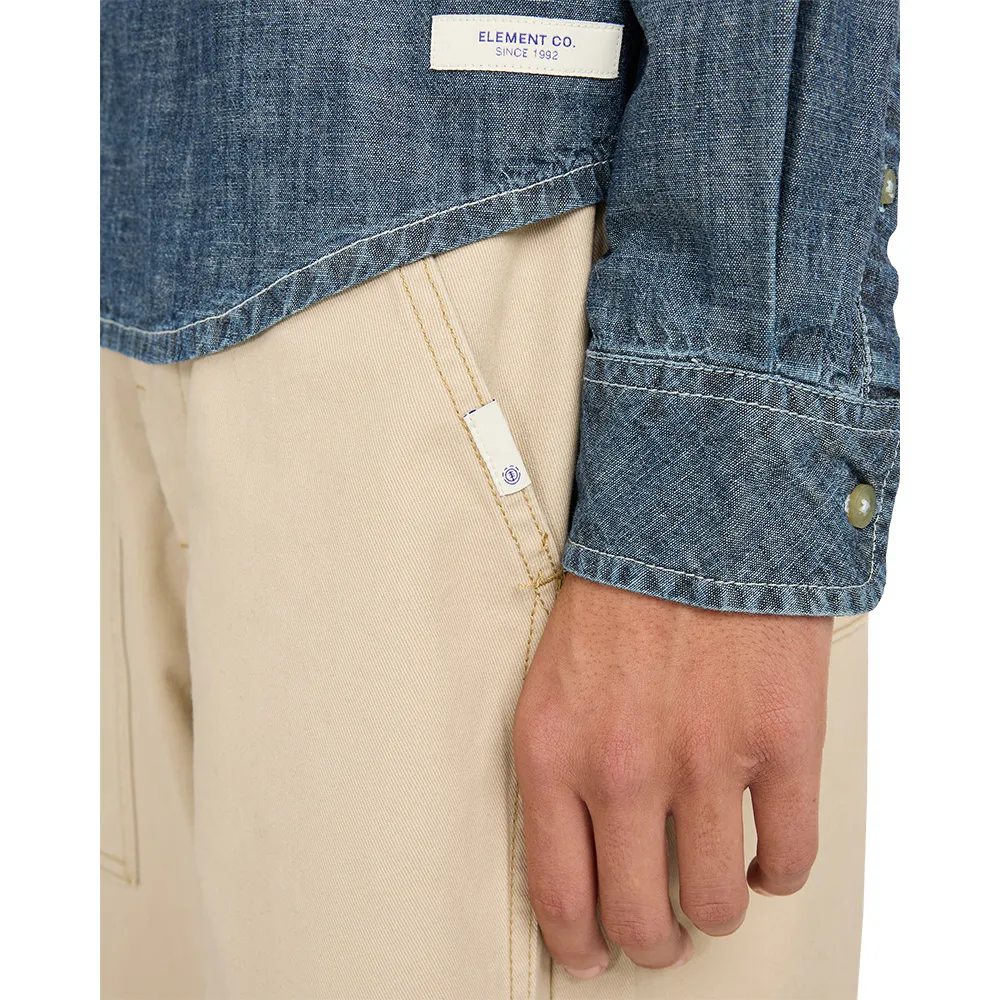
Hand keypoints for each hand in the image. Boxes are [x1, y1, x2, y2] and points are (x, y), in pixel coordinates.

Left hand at [513, 573, 831, 977]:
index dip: (582, 945)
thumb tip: (584, 855)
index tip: (596, 954)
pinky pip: (788, 860)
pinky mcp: (780, 744)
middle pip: (641, 920)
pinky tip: (763, 856)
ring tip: (713, 891)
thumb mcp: (552, 678)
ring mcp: (705, 760)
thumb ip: (561, 767)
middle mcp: (622, 768)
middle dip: (652, 940)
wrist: (695, 516)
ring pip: (717, 904)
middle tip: (660, 932)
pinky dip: (778, 873)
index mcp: (552, 751)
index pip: (559, 895)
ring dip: (716, 911)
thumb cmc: (619, 592)